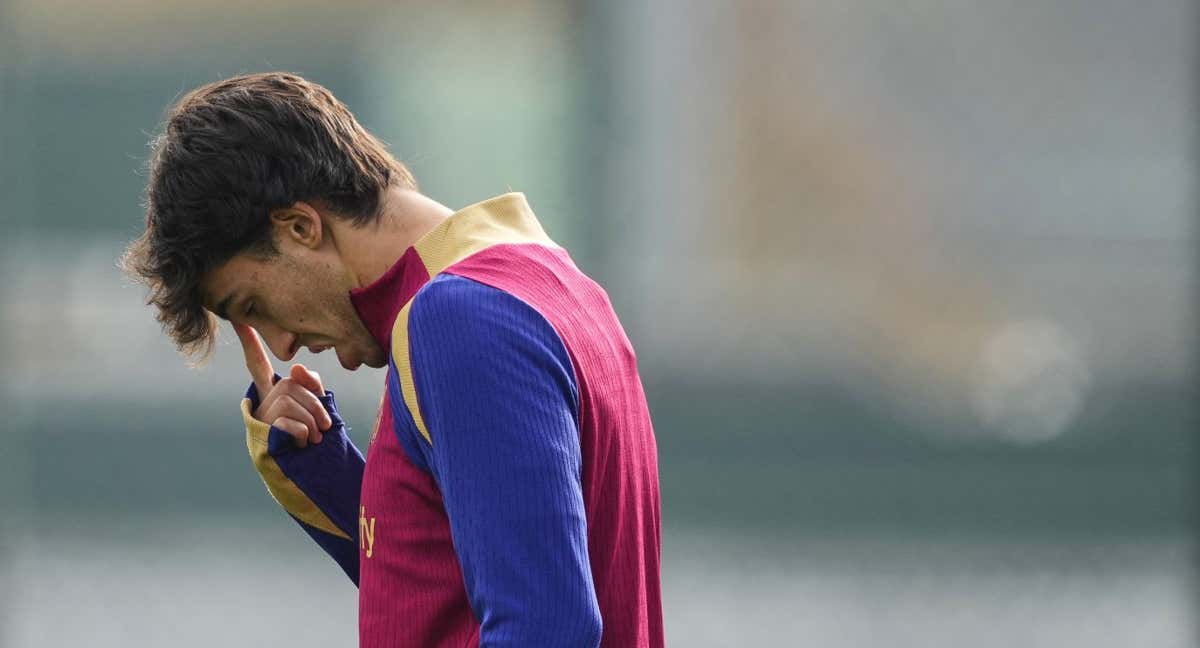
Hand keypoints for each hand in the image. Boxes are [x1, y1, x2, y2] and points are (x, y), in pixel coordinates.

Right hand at [235, 323, 331, 447]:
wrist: (313, 474)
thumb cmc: (314, 436)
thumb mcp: (317, 405)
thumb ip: (309, 383)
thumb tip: (296, 368)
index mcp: (272, 394)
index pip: (256, 363)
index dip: (249, 343)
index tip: (238, 319)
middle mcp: (260, 404)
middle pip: (288, 384)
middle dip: (314, 403)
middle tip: (326, 425)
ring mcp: (258, 421)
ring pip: (288, 401)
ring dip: (311, 420)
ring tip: (315, 437)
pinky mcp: (261, 436)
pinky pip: (286, 421)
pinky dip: (302, 432)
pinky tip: (304, 443)